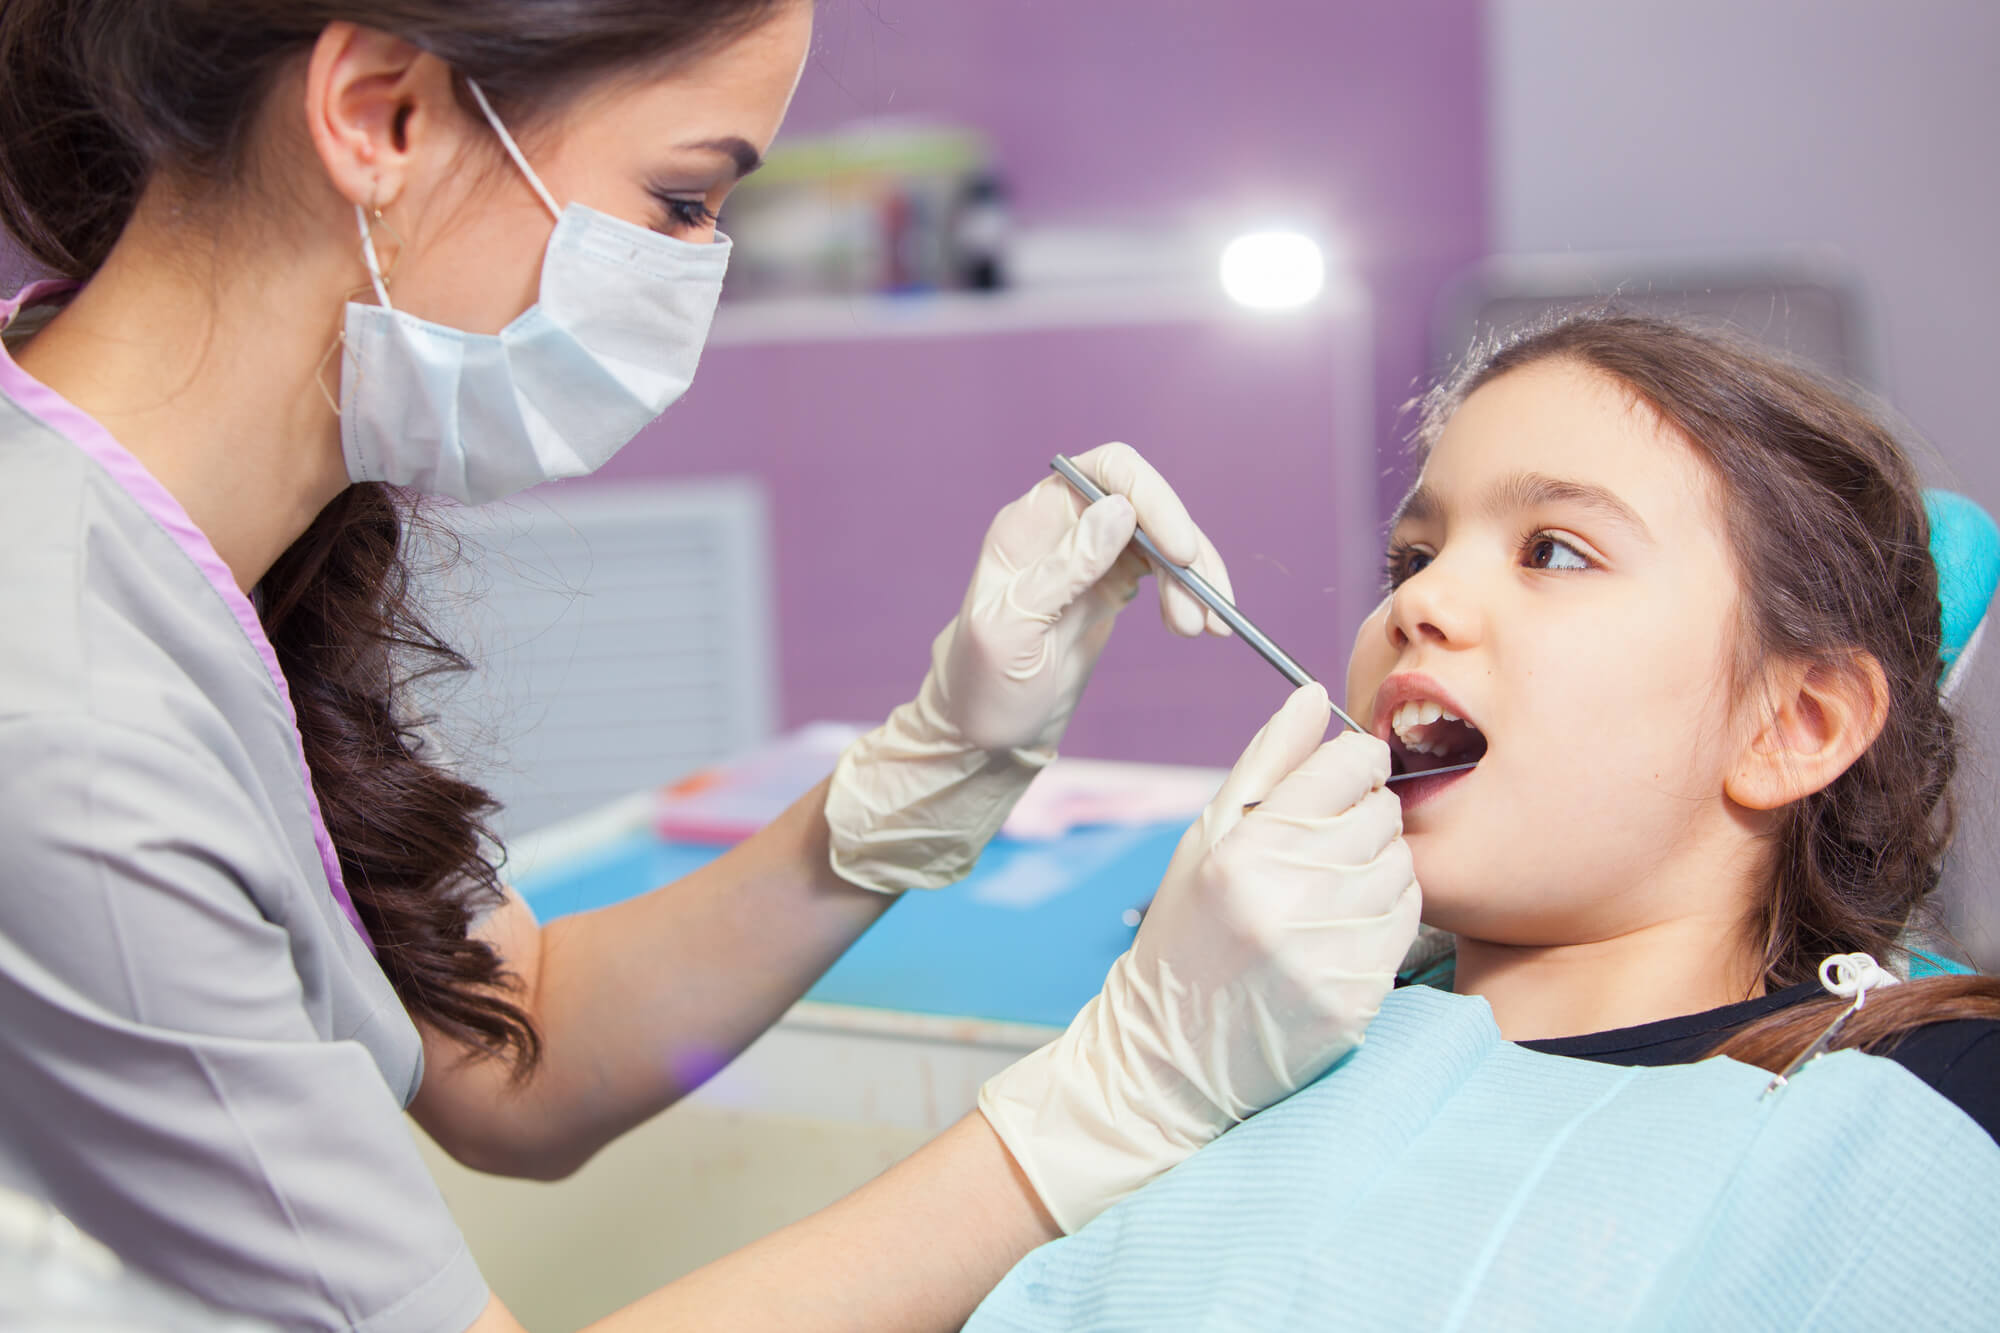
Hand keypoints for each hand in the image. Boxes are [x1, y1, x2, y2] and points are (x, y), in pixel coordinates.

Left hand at [933, 440, 1233, 753]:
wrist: (984, 730)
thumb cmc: (981, 682)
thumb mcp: (1013, 630)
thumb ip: (1064, 569)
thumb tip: (1120, 510)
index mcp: (1031, 522)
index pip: (1104, 472)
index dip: (1151, 497)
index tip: (1181, 550)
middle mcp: (1065, 527)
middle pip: (1145, 504)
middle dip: (1183, 551)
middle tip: (1204, 610)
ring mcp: (1092, 555)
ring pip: (1162, 540)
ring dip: (1192, 579)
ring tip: (1201, 629)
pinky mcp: (1112, 585)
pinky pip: (1164, 572)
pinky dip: (1188, 593)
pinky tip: (1196, 624)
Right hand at [978, 683, 1420, 1231]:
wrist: (1173, 1053)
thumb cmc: (1187, 933)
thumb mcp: (1207, 838)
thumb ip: (1267, 763)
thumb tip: (1312, 695)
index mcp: (1243, 850)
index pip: (1347, 768)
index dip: (1356, 762)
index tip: (1347, 775)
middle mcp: (1286, 899)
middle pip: (1383, 816)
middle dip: (1365, 817)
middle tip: (1329, 841)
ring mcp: (1324, 954)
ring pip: (1404, 868)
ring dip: (1378, 868)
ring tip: (1330, 888)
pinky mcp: (1355, 999)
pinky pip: (1406, 924)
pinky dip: (1385, 916)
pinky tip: (1342, 927)